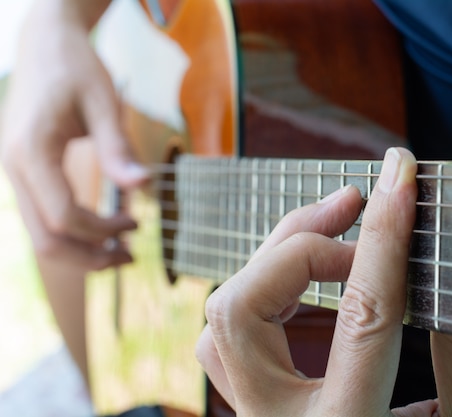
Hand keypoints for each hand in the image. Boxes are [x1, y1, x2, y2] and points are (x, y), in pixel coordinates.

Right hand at [0, 0, 147, 271]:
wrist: (46, 45)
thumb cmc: (76, 68)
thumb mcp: (103, 102)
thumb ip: (118, 147)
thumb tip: (144, 187)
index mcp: (31, 152)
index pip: (64, 217)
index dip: (102, 231)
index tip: (137, 224)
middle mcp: (15, 168)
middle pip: (45, 240)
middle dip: (89, 257)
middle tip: (130, 257)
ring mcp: (16, 173)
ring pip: (41, 236)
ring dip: (81, 251)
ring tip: (121, 250)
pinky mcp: (27, 174)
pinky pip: (44, 218)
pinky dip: (73, 233)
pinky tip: (104, 229)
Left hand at [196, 148, 451, 416]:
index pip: (361, 318)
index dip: (383, 241)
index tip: (400, 181)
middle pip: (244, 309)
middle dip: (301, 239)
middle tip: (357, 201)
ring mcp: (256, 412)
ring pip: (224, 313)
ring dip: (279, 255)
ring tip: (335, 221)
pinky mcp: (255, 400)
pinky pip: (233, 327)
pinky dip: (271, 282)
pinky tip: (312, 267)